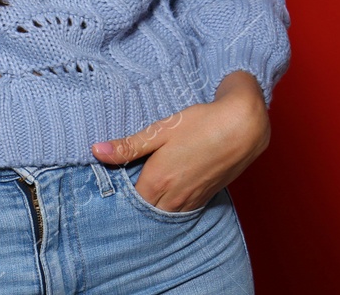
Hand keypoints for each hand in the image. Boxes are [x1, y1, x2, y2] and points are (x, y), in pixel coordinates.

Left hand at [89, 71, 271, 212]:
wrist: (243, 127)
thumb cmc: (200, 125)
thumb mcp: (159, 131)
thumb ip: (128, 146)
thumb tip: (96, 151)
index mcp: (157, 181)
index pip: (128, 201)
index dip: (116, 196)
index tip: (105, 188)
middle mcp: (174, 197)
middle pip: (145, 211)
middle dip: (132, 204)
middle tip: (118, 192)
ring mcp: (191, 200)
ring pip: (164, 213)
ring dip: (151, 206)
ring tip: (139, 192)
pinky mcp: (205, 197)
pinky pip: (181, 210)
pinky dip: (169, 206)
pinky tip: (165, 192)